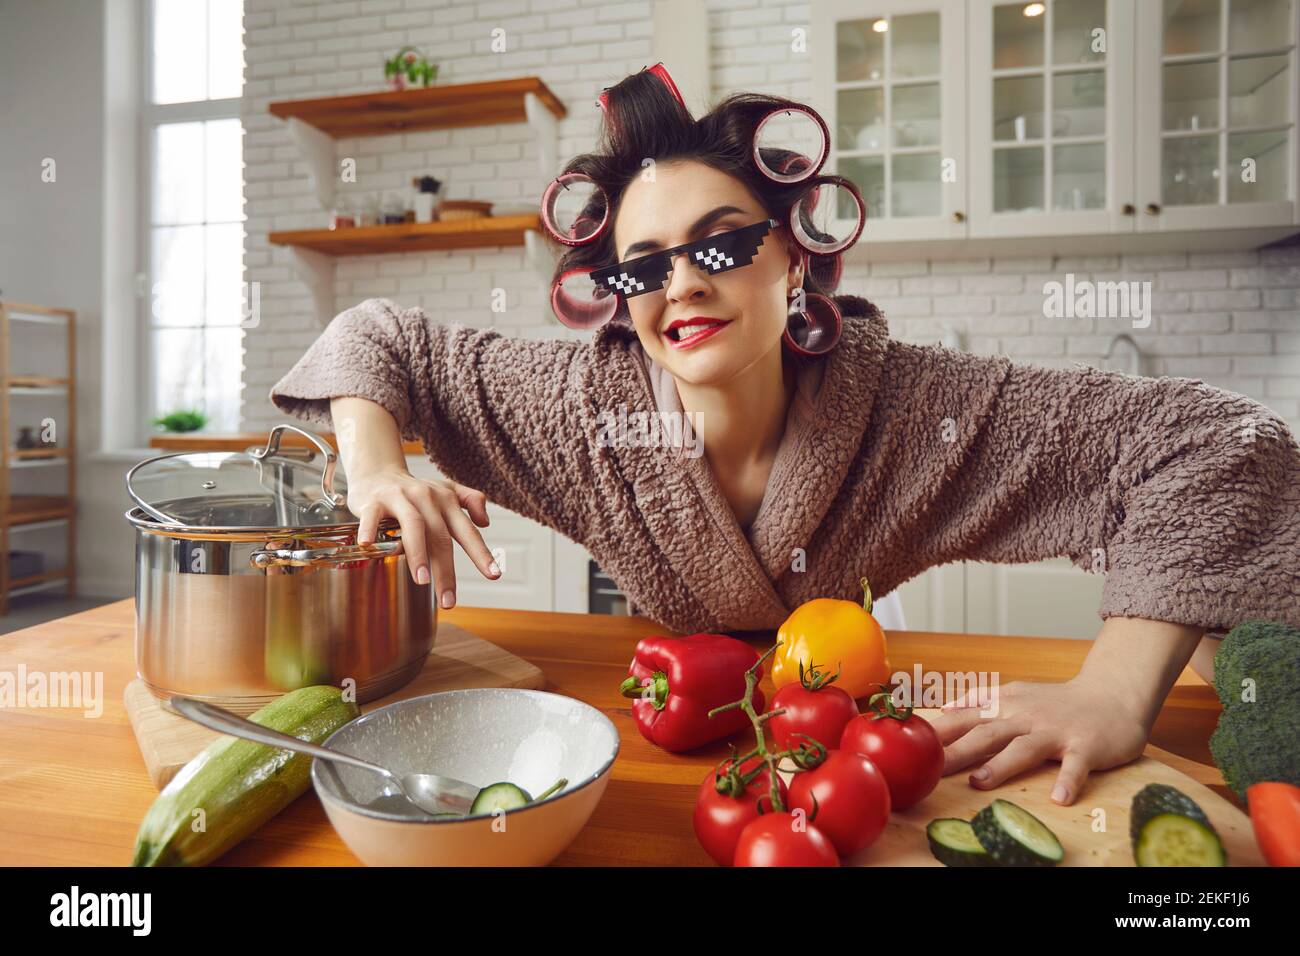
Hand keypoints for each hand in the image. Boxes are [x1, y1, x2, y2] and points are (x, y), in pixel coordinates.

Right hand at [344, 465, 500, 605]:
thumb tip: (486, 523)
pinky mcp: (374, 500)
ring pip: (413, 526)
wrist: (378, 471)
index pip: (467, 531)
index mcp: (447, 502)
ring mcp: (401, 498)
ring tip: (422, 581)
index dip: (481, 553)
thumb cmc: (416, 490)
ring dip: (418, 554)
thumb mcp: (447, 490)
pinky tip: (368, 544)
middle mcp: (427, 499)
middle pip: (441, 537)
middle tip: (449, 601)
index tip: (494, 575)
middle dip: (446, 570)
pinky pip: (373, 515)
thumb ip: (471, 501)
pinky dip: (370, 528)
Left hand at [927, 675, 1151, 805]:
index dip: (937, 732)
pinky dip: (1069, 781)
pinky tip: (1060, 798)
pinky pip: (1077, 765)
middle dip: (956, 751)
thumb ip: (981, 701)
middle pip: (986, 734)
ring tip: (979, 782)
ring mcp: (1055, 731)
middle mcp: (1025, 717)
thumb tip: (945, 708)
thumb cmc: (1059, 701)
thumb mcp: (1016, 694)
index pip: (964, 718)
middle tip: (930, 769)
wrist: (1113, 694)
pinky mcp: (1086, 746)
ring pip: (1024, 748)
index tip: (907, 743)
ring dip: (1002, 765)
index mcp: (1006, 706)